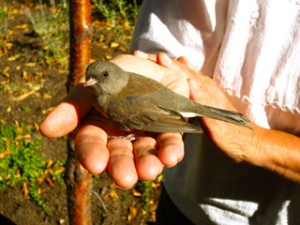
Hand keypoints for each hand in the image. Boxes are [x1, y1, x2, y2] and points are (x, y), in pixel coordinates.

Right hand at [39, 55, 185, 188]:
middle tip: (125, 178)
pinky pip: (170, 143)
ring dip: (147, 164)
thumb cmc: (118, 73)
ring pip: (144, 154)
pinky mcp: (168, 130)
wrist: (151, 62)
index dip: (92, 154)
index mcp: (100, 127)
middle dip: (121, 167)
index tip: (96, 164)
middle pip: (119, 156)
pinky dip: (170, 150)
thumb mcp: (94, 84)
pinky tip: (170, 156)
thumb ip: (73, 106)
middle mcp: (122, 136)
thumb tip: (45, 129)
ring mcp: (146, 135)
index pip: (91, 144)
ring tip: (149, 170)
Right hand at [136, 51, 299, 181]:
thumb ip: (204, 103)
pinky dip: (171, 73)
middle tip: (139, 55)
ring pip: (181, 72)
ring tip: (146, 59)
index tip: (153, 57)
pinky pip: (184, 79)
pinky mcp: (201, 96)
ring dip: (163, 65)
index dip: (167, 65)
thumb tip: (190, 82)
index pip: (182, 74)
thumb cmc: (230, 135)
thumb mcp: (216, 124)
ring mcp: (202, 90)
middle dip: (160, 62)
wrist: (246, 141)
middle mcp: (203, 86)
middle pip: (179, 69)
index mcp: (204, 91)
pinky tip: (165, 71)